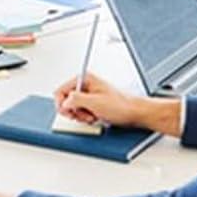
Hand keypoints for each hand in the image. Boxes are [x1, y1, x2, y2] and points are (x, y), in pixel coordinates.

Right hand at [53, 70, 180, 136]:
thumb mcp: (95, 102)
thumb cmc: (121, 105)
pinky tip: (95, 117)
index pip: (61, 91)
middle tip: (84, 114)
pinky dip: (86, 117)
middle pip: (66, 100)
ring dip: (80, 115)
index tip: (68, 112)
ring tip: (92, 116)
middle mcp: (86, 85)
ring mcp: (89, 95)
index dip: (62, 104)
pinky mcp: (93, 104)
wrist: (135, 113)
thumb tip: (64, 102)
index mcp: (85, 79)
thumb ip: (76, 100)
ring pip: (73, 108)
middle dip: (73, 111)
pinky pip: (81, 112)